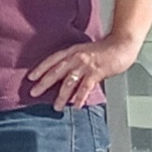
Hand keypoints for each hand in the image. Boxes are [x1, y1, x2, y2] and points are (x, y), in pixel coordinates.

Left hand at [21, 33, 135, 106]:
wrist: (121, 44)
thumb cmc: (105, 49)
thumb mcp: (85, 51)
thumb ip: (74, 61)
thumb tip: (65, 75)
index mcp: (72, 51)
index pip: (51, 60)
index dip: (40, 68)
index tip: (30, 77)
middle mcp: (76, 57)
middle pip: (56, 71)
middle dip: (44, 83)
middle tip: (34, 92)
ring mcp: (86, 65)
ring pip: (69, 82)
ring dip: (61, 96)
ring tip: (57, 107)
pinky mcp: (96, 72)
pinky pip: (85, 87)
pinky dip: (80, 98)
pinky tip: (77, 106)